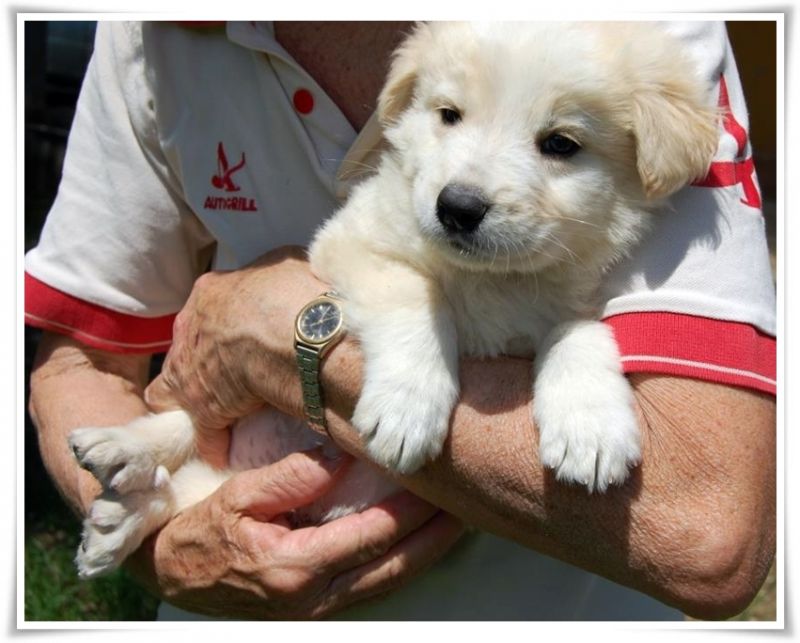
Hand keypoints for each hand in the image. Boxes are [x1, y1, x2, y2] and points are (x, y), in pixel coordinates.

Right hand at [128, 449, 463, 618]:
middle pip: (393, 566)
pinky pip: (370, 587)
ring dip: (425, 555)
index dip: (409, 510)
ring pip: (388, 582)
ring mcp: (318, 608)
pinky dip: (400, 566)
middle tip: (467, 507)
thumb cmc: (201, 534)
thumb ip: (290, 478)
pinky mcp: (316, 607)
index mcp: (297, 567)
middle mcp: (316, 596)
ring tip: (456, 526)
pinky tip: (417, 548)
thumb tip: (337, 456)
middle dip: (434, 538)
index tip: (436, 485)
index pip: (371, 534)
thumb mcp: (238, 497)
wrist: (174, 574)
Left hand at [145, 246, 328, 465]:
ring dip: (198, 398)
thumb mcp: (284, 265)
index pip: (207, 309)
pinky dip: (216, 441)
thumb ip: (272, 277)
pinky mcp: (205, 412)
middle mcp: (191, 331)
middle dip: (205, 359)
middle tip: (237, 369)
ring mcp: (191, 373)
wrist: (293, 336)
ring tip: (225, 410)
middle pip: (187, 348)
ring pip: (175, 390)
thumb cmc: (295, 294)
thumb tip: (282, 280)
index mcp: (210, 293)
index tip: (244, 334)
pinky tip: (231, 449)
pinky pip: (204, 433)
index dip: (225, 324)